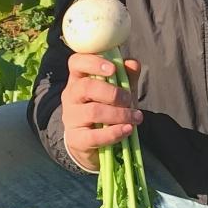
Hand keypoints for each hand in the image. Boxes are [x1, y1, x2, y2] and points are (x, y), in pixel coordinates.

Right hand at [60, 53, 142, 171]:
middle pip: (86, 87)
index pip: (76, 63)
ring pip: (93, 111)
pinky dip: (114, 132)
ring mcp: (71, 118)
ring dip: (119, 114)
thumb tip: (132, 63)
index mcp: (78, 79)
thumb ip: (126, 76)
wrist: (93, 144)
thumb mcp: (118, 91)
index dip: (93, 62)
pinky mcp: (76, 139)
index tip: (112, 69)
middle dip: (112, 93)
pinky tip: (128, 129)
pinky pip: (94, 136)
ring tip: (136, 117)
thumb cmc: (107, 110)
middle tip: (128, 99)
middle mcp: (71, 96)